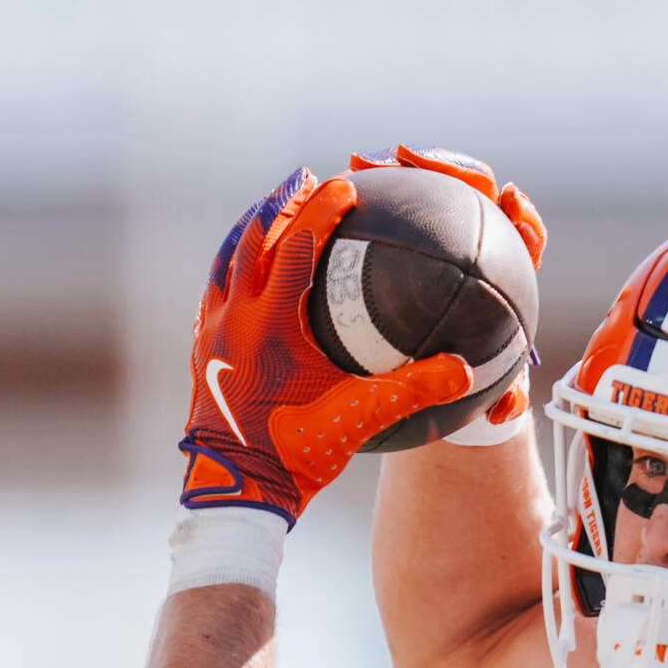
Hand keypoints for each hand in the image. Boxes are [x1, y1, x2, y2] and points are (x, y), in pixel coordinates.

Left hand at [182, 149, 536, 520]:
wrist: (237, 489)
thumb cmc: (298, 453)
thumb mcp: (361, 419)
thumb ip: (414, 389)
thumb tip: (465, 369)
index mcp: (272, 322)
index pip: (298, 245)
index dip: (323, 209)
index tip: (346, 185)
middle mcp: (236, 316)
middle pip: (255, 237)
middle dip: (284, 203)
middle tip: (308, 179)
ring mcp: (213, 330)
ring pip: (228, 258)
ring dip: (253, 228)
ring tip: (275, 208)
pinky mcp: (202, 348)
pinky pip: (216, 289)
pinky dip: (234, 265)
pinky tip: (248, 268)